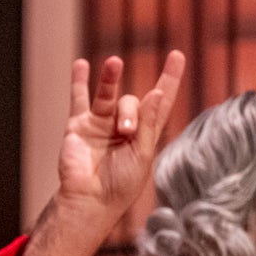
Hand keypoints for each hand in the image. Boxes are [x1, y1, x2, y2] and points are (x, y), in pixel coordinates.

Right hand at [8, 51, 184, 255]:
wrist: (89, 199)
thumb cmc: (121, 185)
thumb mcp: (142, 154)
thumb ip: (148, 123)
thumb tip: (157, 92)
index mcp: (145, 135)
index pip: (160, 101)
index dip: (169, 79)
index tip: (176, 56)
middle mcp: (123, 126)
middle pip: (132, 101)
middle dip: (131, 112)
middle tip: (124, 131)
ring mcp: (100, 124)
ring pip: (108, 94)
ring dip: (111, 77)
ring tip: (115, 62)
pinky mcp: (78, 126)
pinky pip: (79, 99)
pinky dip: (79, 81)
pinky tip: (81, 64)